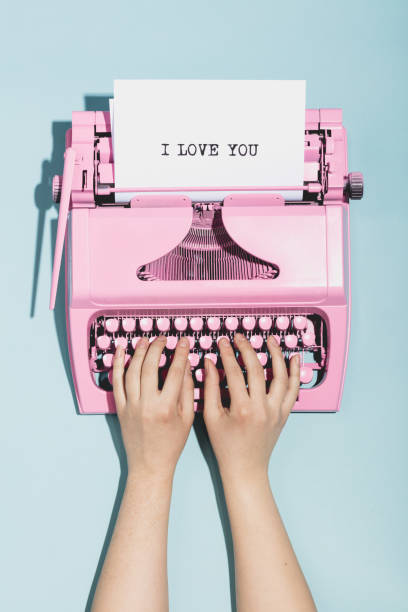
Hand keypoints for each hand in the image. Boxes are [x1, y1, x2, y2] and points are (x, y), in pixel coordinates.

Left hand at [112, 336, 193, 478]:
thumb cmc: (171, 444)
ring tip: (145, 341)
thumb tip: (186, 366)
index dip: (179, 353)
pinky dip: (118, 365)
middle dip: (157, 347)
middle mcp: (147, 405)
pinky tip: (121, 351)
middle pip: (150, 367)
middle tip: (162, 338)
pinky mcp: (120, 409)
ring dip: (138, 352)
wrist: (149, 465)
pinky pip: (117, 382)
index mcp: (167, 407)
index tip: (182, 342)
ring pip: (132, 371)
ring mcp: (131, 406)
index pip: (174, 372)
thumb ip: (187, 390)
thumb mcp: (187, 418)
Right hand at [203, 334, 299, 481]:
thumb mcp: (211, 417)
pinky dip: (294, 373)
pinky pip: (293, 390)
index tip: (222, 341)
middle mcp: (262, 408)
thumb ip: (210, 388)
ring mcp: (276, 411)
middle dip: (247, 349)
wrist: (245, 468)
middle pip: (257, 369)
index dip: (227, 353)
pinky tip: (293, 358)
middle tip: (240, 337)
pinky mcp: (284, 414)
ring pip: (280, 376)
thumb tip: (209, 362)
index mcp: (242, 409)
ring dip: (276, 354)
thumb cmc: (225, 445)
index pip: (234, 372)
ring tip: (269, 339)